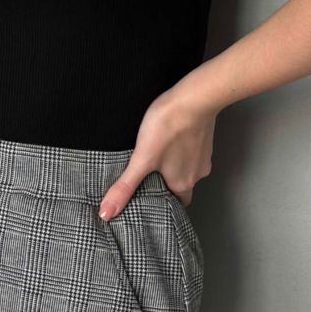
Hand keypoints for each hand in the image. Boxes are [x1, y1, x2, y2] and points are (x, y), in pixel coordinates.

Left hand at [97, 90, 216, 219]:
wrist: (194, 97)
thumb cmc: (168, 127)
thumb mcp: (142, 159)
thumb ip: (125, 186)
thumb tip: (106, 213)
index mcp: (183, 184)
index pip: (176, 204)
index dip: (163, 204)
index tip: (149, 201)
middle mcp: (197, 173)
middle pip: (181, 185)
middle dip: (165, 183)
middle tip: (147, 178)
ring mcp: (203, 155)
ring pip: (186, 167)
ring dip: (173, 164)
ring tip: (154, 157)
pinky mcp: (204, 137)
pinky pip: (191, 149)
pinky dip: (180, 148)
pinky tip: (168, 138)